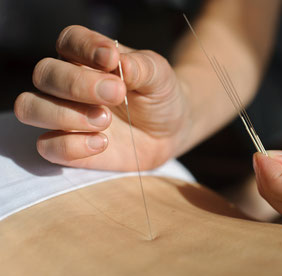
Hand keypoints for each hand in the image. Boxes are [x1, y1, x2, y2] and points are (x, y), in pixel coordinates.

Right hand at [15, 26, 189, 170]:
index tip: (112, 59)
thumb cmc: (160, 96)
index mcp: (88, 57)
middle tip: (116, 95)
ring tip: (105, 120)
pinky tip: (102, 142)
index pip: (70, 41)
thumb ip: (142, 68)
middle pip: (44, 74)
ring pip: (30, 108)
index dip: (85, 47)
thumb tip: (119, 64)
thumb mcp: (160, 77)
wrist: (170, 130)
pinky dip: (71, 146)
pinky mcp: (68, 146)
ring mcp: (64, 115)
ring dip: (65, 115)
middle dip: (77, 84)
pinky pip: (47, 146)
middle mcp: (69, 83)